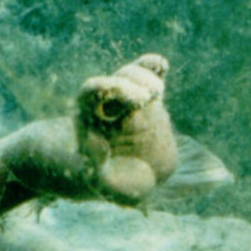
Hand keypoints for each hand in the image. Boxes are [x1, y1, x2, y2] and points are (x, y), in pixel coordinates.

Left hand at [76, 54, 178, 200]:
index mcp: (89, 121)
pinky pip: (149, 76)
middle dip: (134, 83)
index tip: (137, 101)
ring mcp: (128, 101)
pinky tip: (161, 66)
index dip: (111, 88)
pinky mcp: (148, 101)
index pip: (92, 91)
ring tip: (156, 94)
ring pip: (134, 76)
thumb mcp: (105, 183)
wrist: (140, 182)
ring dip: (147, 79)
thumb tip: (93, 140)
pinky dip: (155, 67)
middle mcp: (107, 106)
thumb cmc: (117, 184)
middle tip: (151, 97)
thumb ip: (97, 166)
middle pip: (117, 80)